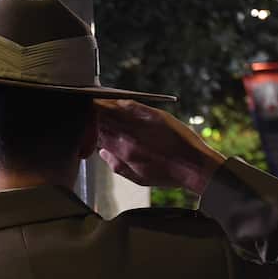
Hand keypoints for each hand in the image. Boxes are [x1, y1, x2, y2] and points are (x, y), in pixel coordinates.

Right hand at [94, 99, 225, 192]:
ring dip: (103, 106)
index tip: (84, 126)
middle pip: (103, 121)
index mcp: (122, 153)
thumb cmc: (168, 175)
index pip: (97, 136)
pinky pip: (131, 105)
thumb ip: (116, 166)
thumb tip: (101, 152)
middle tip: (87, 111)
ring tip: (95, 103)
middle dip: (93, 116)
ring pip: (113, 111)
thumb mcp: (139, 178)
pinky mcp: (154, 115)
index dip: (88, 129)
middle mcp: (128, 138)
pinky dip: (120, 102)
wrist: (194, 167)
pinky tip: (114, 100)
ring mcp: (141, 126)